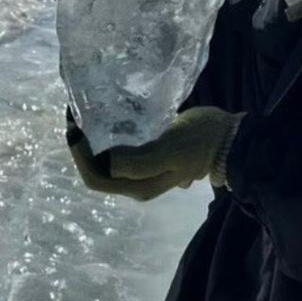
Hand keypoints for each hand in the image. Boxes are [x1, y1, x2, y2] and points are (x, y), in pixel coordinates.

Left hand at [66, 107, 244, 201]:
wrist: (228, 138)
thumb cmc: (198, 142)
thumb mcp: (169, 151)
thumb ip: (138, 162)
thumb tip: (106, 163)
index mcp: (138, 187)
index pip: (95, 177)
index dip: (79, 156)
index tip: (74, 127)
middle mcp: (137, 184)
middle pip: (97, 170)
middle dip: (82, 146)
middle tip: (76, 115)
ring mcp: (144, 171)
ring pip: (107, 160)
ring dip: (94, 141)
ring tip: (88, 113)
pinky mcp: (149, 156)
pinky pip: (120, 150)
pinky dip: (108, 136)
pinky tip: (108, 117)